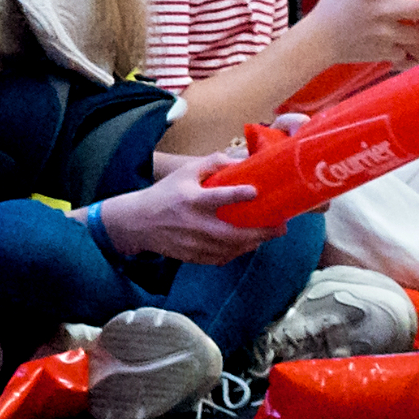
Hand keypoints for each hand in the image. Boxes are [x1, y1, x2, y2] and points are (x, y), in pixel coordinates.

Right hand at [92, 151, 276, 264]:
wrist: (139, 223)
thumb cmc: (165, 194)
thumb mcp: (184, 173)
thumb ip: (211, 163)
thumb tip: (238, 160)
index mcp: (191, 200)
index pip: (217, 198)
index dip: (238, 195)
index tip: (255, 192)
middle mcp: (195, 225)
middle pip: (233, 233)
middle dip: (261, 232)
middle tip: (280, 226)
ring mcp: (195, 244)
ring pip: (232, 249)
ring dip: (253, 243)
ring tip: (269, 234)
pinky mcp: (195, 257)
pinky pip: (223, 257)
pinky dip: (238, 251)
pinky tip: (248, 244)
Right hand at [306, 0, 418, 68]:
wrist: (319, 42)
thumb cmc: (328, 9)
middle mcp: (381, 12)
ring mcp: (384, 34)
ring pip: (416, 34)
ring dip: (418, 31)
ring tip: (417, 28)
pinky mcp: (383, 51)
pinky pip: (405, 53)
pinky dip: (405, 50)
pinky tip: (401, 46)